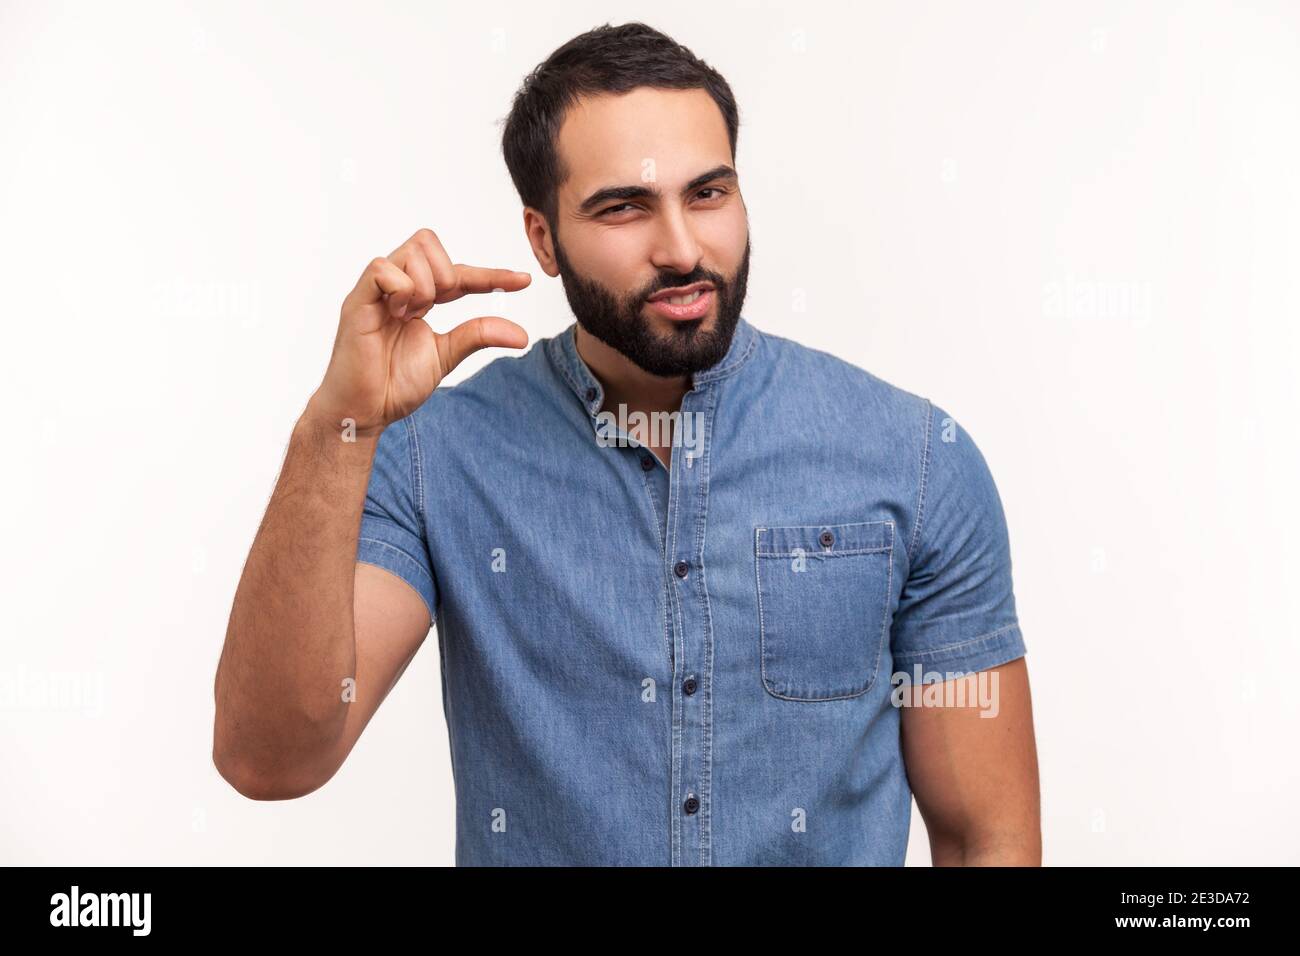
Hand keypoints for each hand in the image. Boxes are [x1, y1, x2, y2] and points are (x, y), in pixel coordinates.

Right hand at [310, 228, 529, 435]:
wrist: (364, 411)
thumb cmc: (394, 384)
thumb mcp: (446, 355)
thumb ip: (477, 336)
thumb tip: (522, 334)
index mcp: (418, 298)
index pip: (458, 273)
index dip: (491, 275)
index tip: (524, 281)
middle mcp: (396, 287)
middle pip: (428, 242)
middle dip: (447, 273)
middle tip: (438, 309)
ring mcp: (375, 291)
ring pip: (411, 251)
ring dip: (426, 284)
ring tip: (413, 315)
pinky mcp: (357, 300)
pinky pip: (381, 269)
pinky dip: (401, 288)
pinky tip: (399, 314)